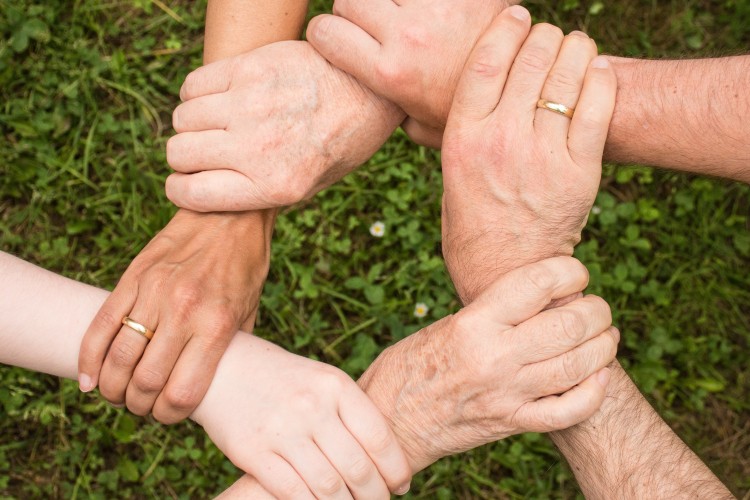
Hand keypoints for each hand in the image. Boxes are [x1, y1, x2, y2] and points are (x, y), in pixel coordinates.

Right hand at [78, 209, 271, 422]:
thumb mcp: (250, 311)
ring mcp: (154, 292)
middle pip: (145, 381)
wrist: (229, 214)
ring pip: (118, 357)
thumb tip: (214, 385)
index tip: (168, 415)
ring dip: (112, 387)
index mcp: (216, 325)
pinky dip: (89, 358)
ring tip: (117, 394)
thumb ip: (230, 349)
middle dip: (139, 406)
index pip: (182, 392)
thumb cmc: (245, 266)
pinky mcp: (133, 276)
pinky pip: (101, 324)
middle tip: (141, 406)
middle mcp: (184, 311)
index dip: (169, 416)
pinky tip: (89, 378)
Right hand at [165, 40, 403, 211]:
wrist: (369, 91)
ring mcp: (252, 105)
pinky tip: (219, 98)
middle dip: (185, 157)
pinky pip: (193, 85)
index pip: (191, 194)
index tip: (185, 183)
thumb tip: (208, 193)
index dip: (180, 190)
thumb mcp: (310, 186)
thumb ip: (259, 193)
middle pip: (179, 154)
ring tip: (216, 123)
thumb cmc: (340, 143)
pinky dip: (196, 94)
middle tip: (205, 151)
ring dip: (192, 124)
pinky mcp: (250, 68)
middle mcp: (259, 148)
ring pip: (182, 118)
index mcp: (275, 186)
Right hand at [191, 333, 411, 498]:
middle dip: (374, 496)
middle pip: (357, 467)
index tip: (401, 485)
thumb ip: (350, 412)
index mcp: (335, 385)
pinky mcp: (253, 452)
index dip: (396, 468)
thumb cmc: (284, 380)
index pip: (378, 437)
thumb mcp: (321, 381)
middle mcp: (311, 406)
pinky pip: (292, 492)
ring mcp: (282, 430)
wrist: (223, 368)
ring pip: (328, 487)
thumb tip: (385, 458)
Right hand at [307, 0, 518, 146]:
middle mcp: (408, 35)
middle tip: (374, 26)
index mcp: (390, 73)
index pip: (325, 32)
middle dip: (354, 11)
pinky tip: (430, 10)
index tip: (339, 39)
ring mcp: (436, 6)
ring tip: (403, 15)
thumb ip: (389, 113)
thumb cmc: (469, 111)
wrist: (528, 90)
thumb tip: (368, 107)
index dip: (326, 34)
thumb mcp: (421, 127)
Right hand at [358, 257, 617, 471]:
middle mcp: (494, 357)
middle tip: (597, 307)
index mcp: (473, 323)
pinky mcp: (512, 423)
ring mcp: (507, 394)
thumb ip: (492, 313)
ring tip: (606, 335)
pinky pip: (568, 410)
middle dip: (597, 310)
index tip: (576, 272)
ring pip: (578, 365)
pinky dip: (594, 392)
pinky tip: (599, 377)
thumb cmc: (410, 365)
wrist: (390, 421)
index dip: (570, 271)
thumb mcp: (446, 325)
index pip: (538, 284)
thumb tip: (542, 297)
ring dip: (603, 346)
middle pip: (569, 324)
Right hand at [441, 9, 616, 302]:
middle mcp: (501, 140)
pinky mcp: (579, 172)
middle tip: (548, 36)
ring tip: (575, 46)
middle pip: (530, 59)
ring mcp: (543, 155)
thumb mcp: (449, 173)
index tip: (516, 14)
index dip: (505, 28)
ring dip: (575, 49)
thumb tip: (460, 90)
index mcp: (462, 137)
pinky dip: (601, 79)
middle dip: (543, 36)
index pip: (486, 61)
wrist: (505, 273)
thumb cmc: (471, 223)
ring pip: (567, 76)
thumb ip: (456, 131)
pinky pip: (598, 107)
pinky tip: (597, 70)